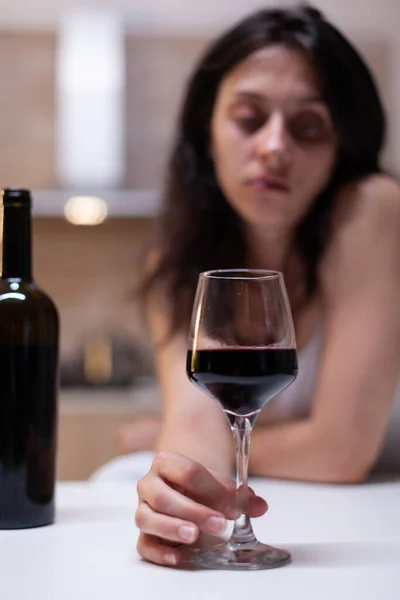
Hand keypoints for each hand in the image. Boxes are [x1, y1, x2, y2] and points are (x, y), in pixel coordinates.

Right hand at [135, 452, 267, 565]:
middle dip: (192, 511)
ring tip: (195, 535)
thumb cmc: (198, 486)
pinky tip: (178, 556)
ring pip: (146, 518)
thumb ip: (239, 495)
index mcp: (166, 462)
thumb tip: (260, 506)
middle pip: (162, 496)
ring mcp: (142, 508)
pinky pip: (143, 544)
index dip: (212, 489)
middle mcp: (148, 483)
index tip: (233, 507)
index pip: (187, 472)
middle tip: (220, 524)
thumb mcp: (217, 485)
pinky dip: (159, 552)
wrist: (179, 489)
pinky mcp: (143, 534)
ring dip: (171, 528)